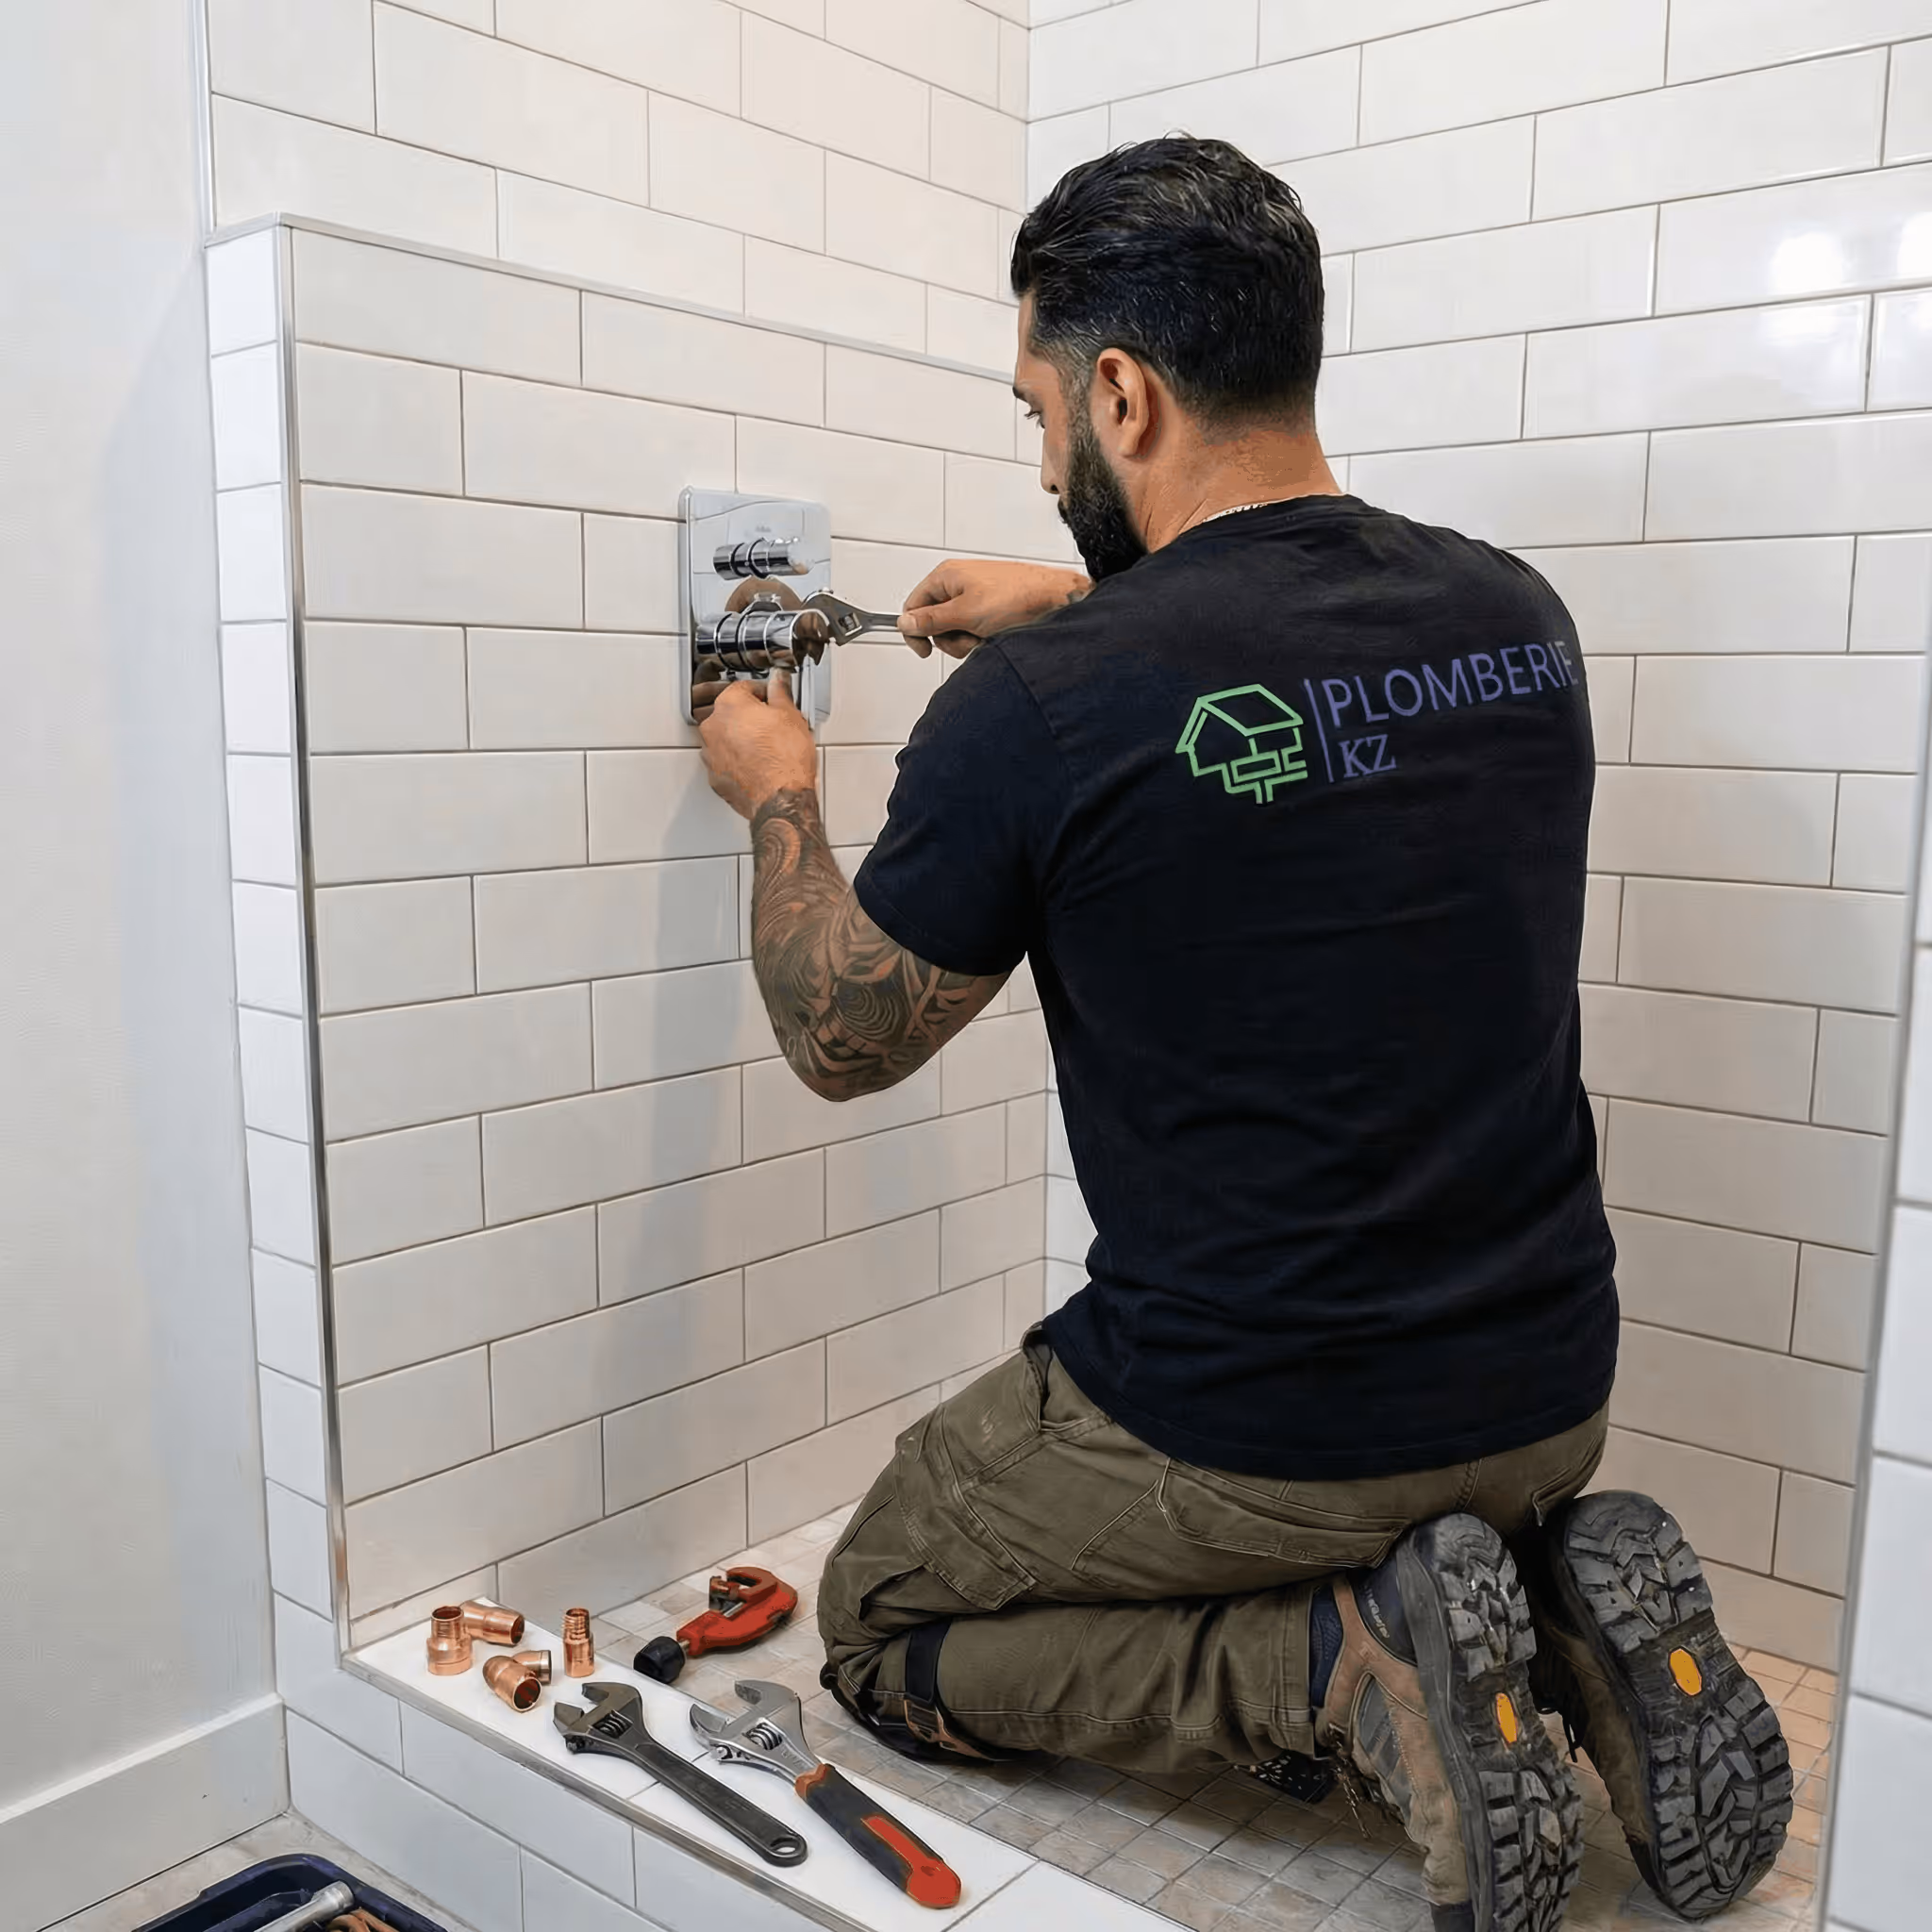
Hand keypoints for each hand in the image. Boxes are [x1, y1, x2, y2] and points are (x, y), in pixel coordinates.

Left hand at [698, 668, 818, 819]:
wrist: (781, 799)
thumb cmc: (785, 760)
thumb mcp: (791, 716)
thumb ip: (780, 694)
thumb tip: (777, 682)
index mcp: (729, 705)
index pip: (742, 687)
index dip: (761, 692)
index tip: (771, 698)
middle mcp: (713, 727)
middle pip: (730, 713)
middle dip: (748, 716)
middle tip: (771, 724)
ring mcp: (711, 754)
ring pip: (724, 738)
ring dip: (740, 739)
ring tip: (765, 747)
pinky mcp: (714, 776)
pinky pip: (724, 761)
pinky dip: (736, 761)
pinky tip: (756, 764)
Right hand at [899, 560, 1090, 658]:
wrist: (1056, 600)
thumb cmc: (1018, 597)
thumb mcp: (966, 614)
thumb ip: (931, 620)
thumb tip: (905, 622)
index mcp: (946, 576)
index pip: (914, 606)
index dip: (916, 631)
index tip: (924, 651)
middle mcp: (959, 584)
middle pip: (935, 623)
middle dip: (951, 638)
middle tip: (970, 636)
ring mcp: (976, 597)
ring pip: (956, 630)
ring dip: (969, 641)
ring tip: (988, 635)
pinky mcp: (990, 609)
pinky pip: (974, 630)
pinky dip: (983, 638)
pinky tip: (997, 636)